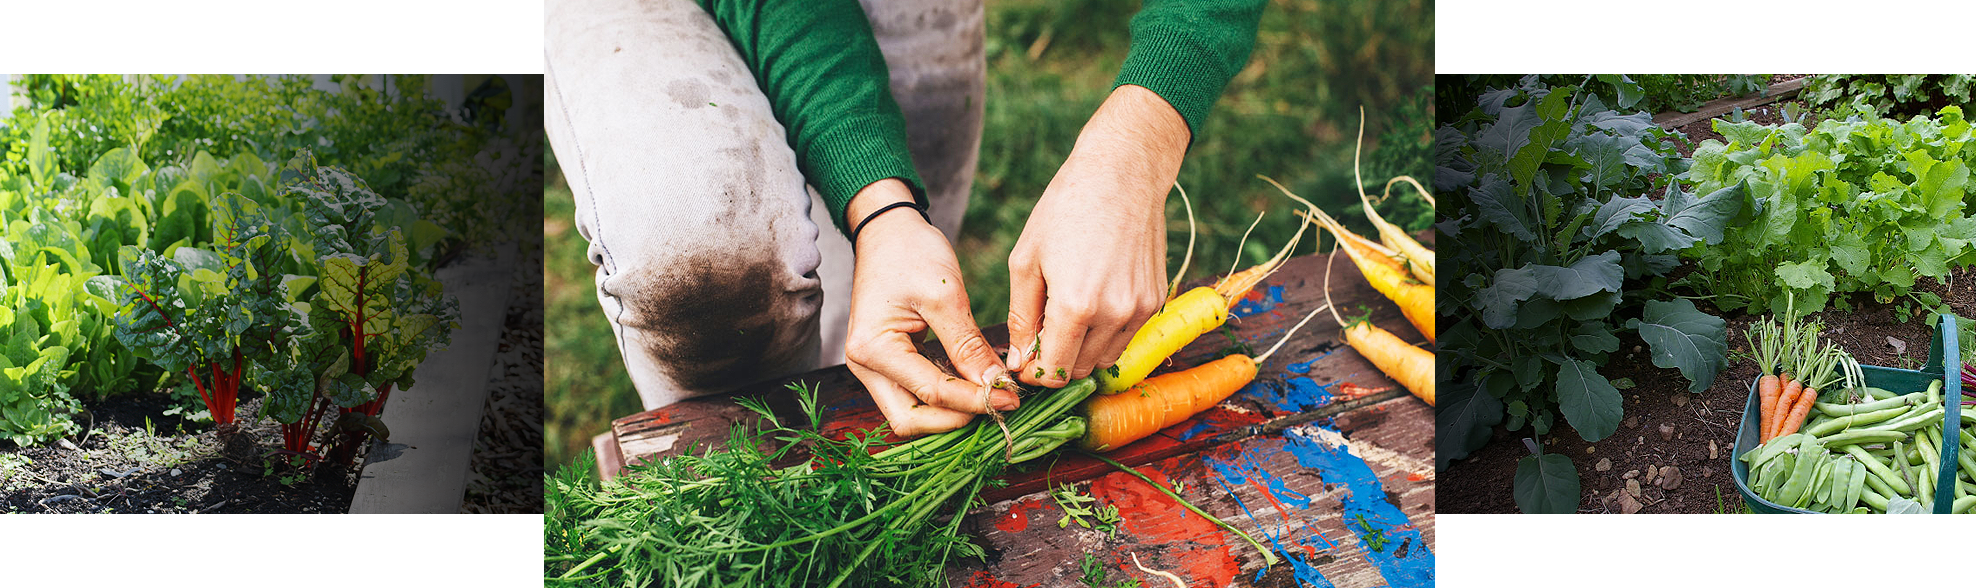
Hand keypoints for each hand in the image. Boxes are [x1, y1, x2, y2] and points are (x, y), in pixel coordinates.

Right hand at [844, 179, 1016, 436]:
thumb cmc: (911, 253)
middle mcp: (864, 366)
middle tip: (998, 406)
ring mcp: (872, 367)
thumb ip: (967, 346)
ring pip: (912, 412)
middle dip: (955, 419)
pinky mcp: (887, 363)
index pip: (930, 392)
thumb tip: (995, 386)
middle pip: (910, 420)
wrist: (888, 231)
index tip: (1011, 399)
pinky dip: (945, 396)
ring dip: (950, 412)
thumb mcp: (945, 296)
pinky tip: (975, 385)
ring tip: (991, 398)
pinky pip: (915, 394)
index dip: (974, 401)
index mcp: (872, 348)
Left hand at [1006, 85, 1190, 386]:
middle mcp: (1113, 314)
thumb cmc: (1065, 209)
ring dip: (1083, 350)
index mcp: (1075, 306)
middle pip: (1079, 370)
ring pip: (1105, 359)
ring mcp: (1140, 309)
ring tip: (1067, 313)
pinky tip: (1094, 298)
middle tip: (1042, 331)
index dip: (1034, 370)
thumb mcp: (1026, 261)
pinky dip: (1106, 332)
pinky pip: (1126, 337)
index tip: (1024, 356)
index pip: (1052, 372)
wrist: (1123, 173)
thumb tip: (1020, 362)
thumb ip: (1021, 318)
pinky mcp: (1156, 300)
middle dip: (1057, 361)